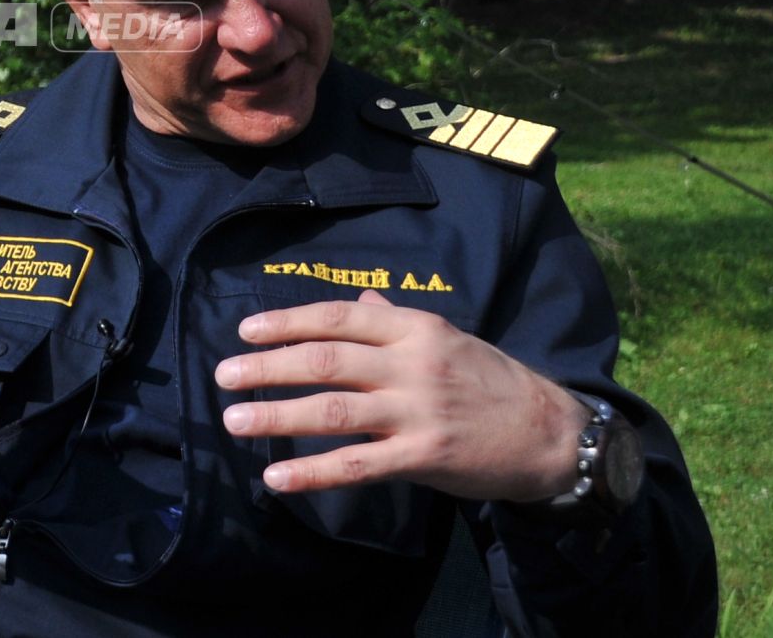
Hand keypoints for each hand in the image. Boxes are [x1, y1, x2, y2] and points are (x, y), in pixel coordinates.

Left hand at [215, 290, 588, 501]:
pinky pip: (358, 465)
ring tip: (235, 421)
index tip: (245, 331)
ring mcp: (417, 411)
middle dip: (268, 367)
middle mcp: (412, 363)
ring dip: (277, 415)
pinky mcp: (424, 456)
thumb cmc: (489, 380)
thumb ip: (396, 318)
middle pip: (325, 360)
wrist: (548, 433)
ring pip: (333, 410)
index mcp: (414, 328)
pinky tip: (278, 476)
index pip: (339, 317)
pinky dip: (313, 471)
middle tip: (224, 376)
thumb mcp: (446, 337)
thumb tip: (359, 295)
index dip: (288, 322)